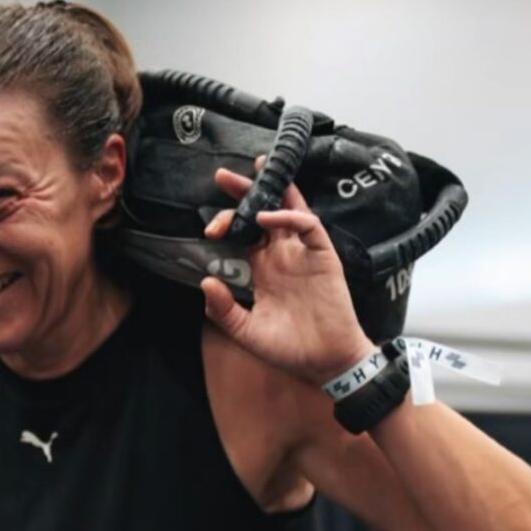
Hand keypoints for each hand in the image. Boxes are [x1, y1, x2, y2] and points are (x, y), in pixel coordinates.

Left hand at [201, 159, 374, 385]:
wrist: (325, 363)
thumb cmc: (288, 349)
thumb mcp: (246, 333)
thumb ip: (224, 311)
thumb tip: (205, 280)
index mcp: (262, 271)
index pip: (241, 235)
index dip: (226, 225)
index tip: (208, 230)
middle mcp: (281, 256)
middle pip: (261, 214)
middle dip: (243, 193)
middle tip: (221, 176)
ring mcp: (303, 254)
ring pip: (288, 210)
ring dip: (273, 189)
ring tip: (255, 167)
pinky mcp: (323, 257)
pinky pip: (309, 227)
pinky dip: (290, 216)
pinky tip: (267, 217)